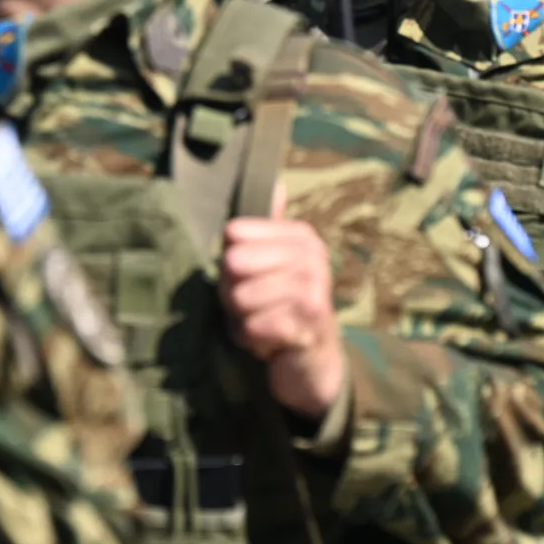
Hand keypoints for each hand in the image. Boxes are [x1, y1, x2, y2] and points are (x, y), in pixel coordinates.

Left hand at [220, 187, 344, 419]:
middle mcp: (312, 258)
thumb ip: (270, 226)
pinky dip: (251, 341)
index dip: (230, 262)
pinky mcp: (307, 327)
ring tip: (263, 324)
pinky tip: (268, 343)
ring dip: (241, 320)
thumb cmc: (284, 307)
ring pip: (240, 298)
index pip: (233, 235)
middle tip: (254, 306)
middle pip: (232, 264)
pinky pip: (251, 328)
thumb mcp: (277, 262)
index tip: (251, 278)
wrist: (313, 363)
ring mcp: (313, 292)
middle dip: (232, 294)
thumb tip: (275, 180)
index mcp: (301, 236)